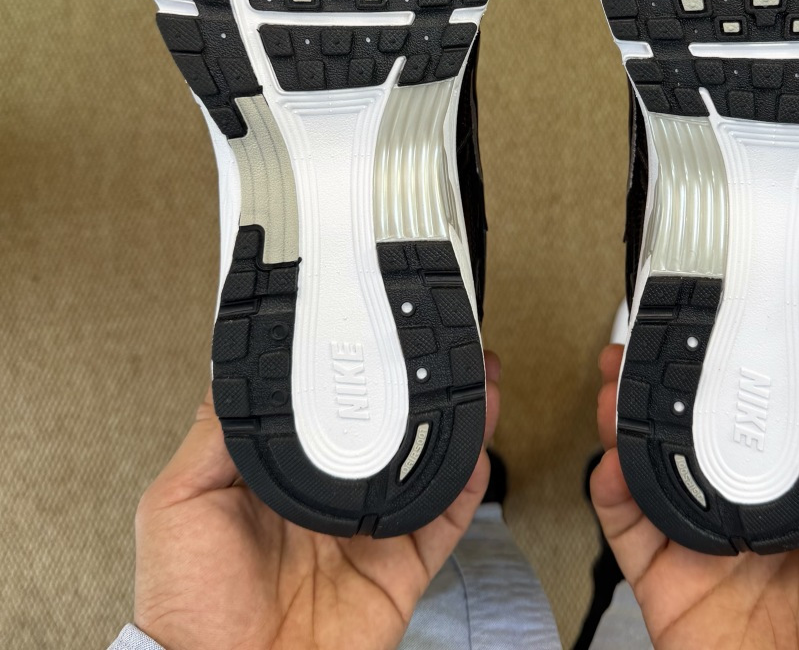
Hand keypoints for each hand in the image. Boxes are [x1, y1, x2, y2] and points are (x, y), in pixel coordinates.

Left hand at [134, 352, 501, 649]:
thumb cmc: (188, 606)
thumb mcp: (178, 503)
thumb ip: (212, 436)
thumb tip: (233, 373)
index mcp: (285, 478)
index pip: (330, 412)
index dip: (356, 374)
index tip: (373, 334)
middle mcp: (334, 498)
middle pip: (389, 430)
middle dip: (419, 388)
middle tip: (438, 346)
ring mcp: (371, 531)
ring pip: (426, 464)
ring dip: (455, 421)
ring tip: (472, 380)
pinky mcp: (401, 567)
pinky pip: (445, 520)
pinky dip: (467, 484)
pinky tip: (478, 446)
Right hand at [591, 344, 798, 649]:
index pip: (766, 432)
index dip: (742, 386)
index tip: (730, 342)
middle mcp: (751, 525)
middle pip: (699, 442)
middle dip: (672, 391)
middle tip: (655, 349)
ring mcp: (705, 552)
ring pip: (655, 472)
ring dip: (631, 423)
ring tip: (623, 385)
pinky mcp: (666, 585)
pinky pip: (626, 527)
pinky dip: (608, 489)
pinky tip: (613, 456)